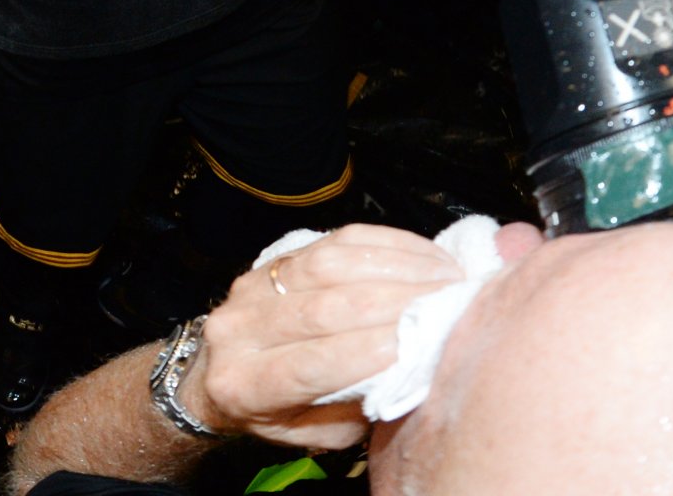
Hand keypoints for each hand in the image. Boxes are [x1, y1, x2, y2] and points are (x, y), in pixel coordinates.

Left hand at [183, 225, 464, 448]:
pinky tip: (423, 256)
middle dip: (394, 304)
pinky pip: (335, 241)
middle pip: (322, 309)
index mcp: (244, 387)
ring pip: (329, 265)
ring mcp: (252, 287)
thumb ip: (356, 402)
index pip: (309, 364)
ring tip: (446, 277)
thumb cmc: (280, 413)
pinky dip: (387, 245)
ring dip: (398, 267)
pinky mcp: (275, 257)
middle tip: (448, 303)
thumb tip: (412, 364)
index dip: (368, 351)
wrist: (224, 374)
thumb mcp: (318, 432)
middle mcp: (238, 330)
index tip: (422, 343)